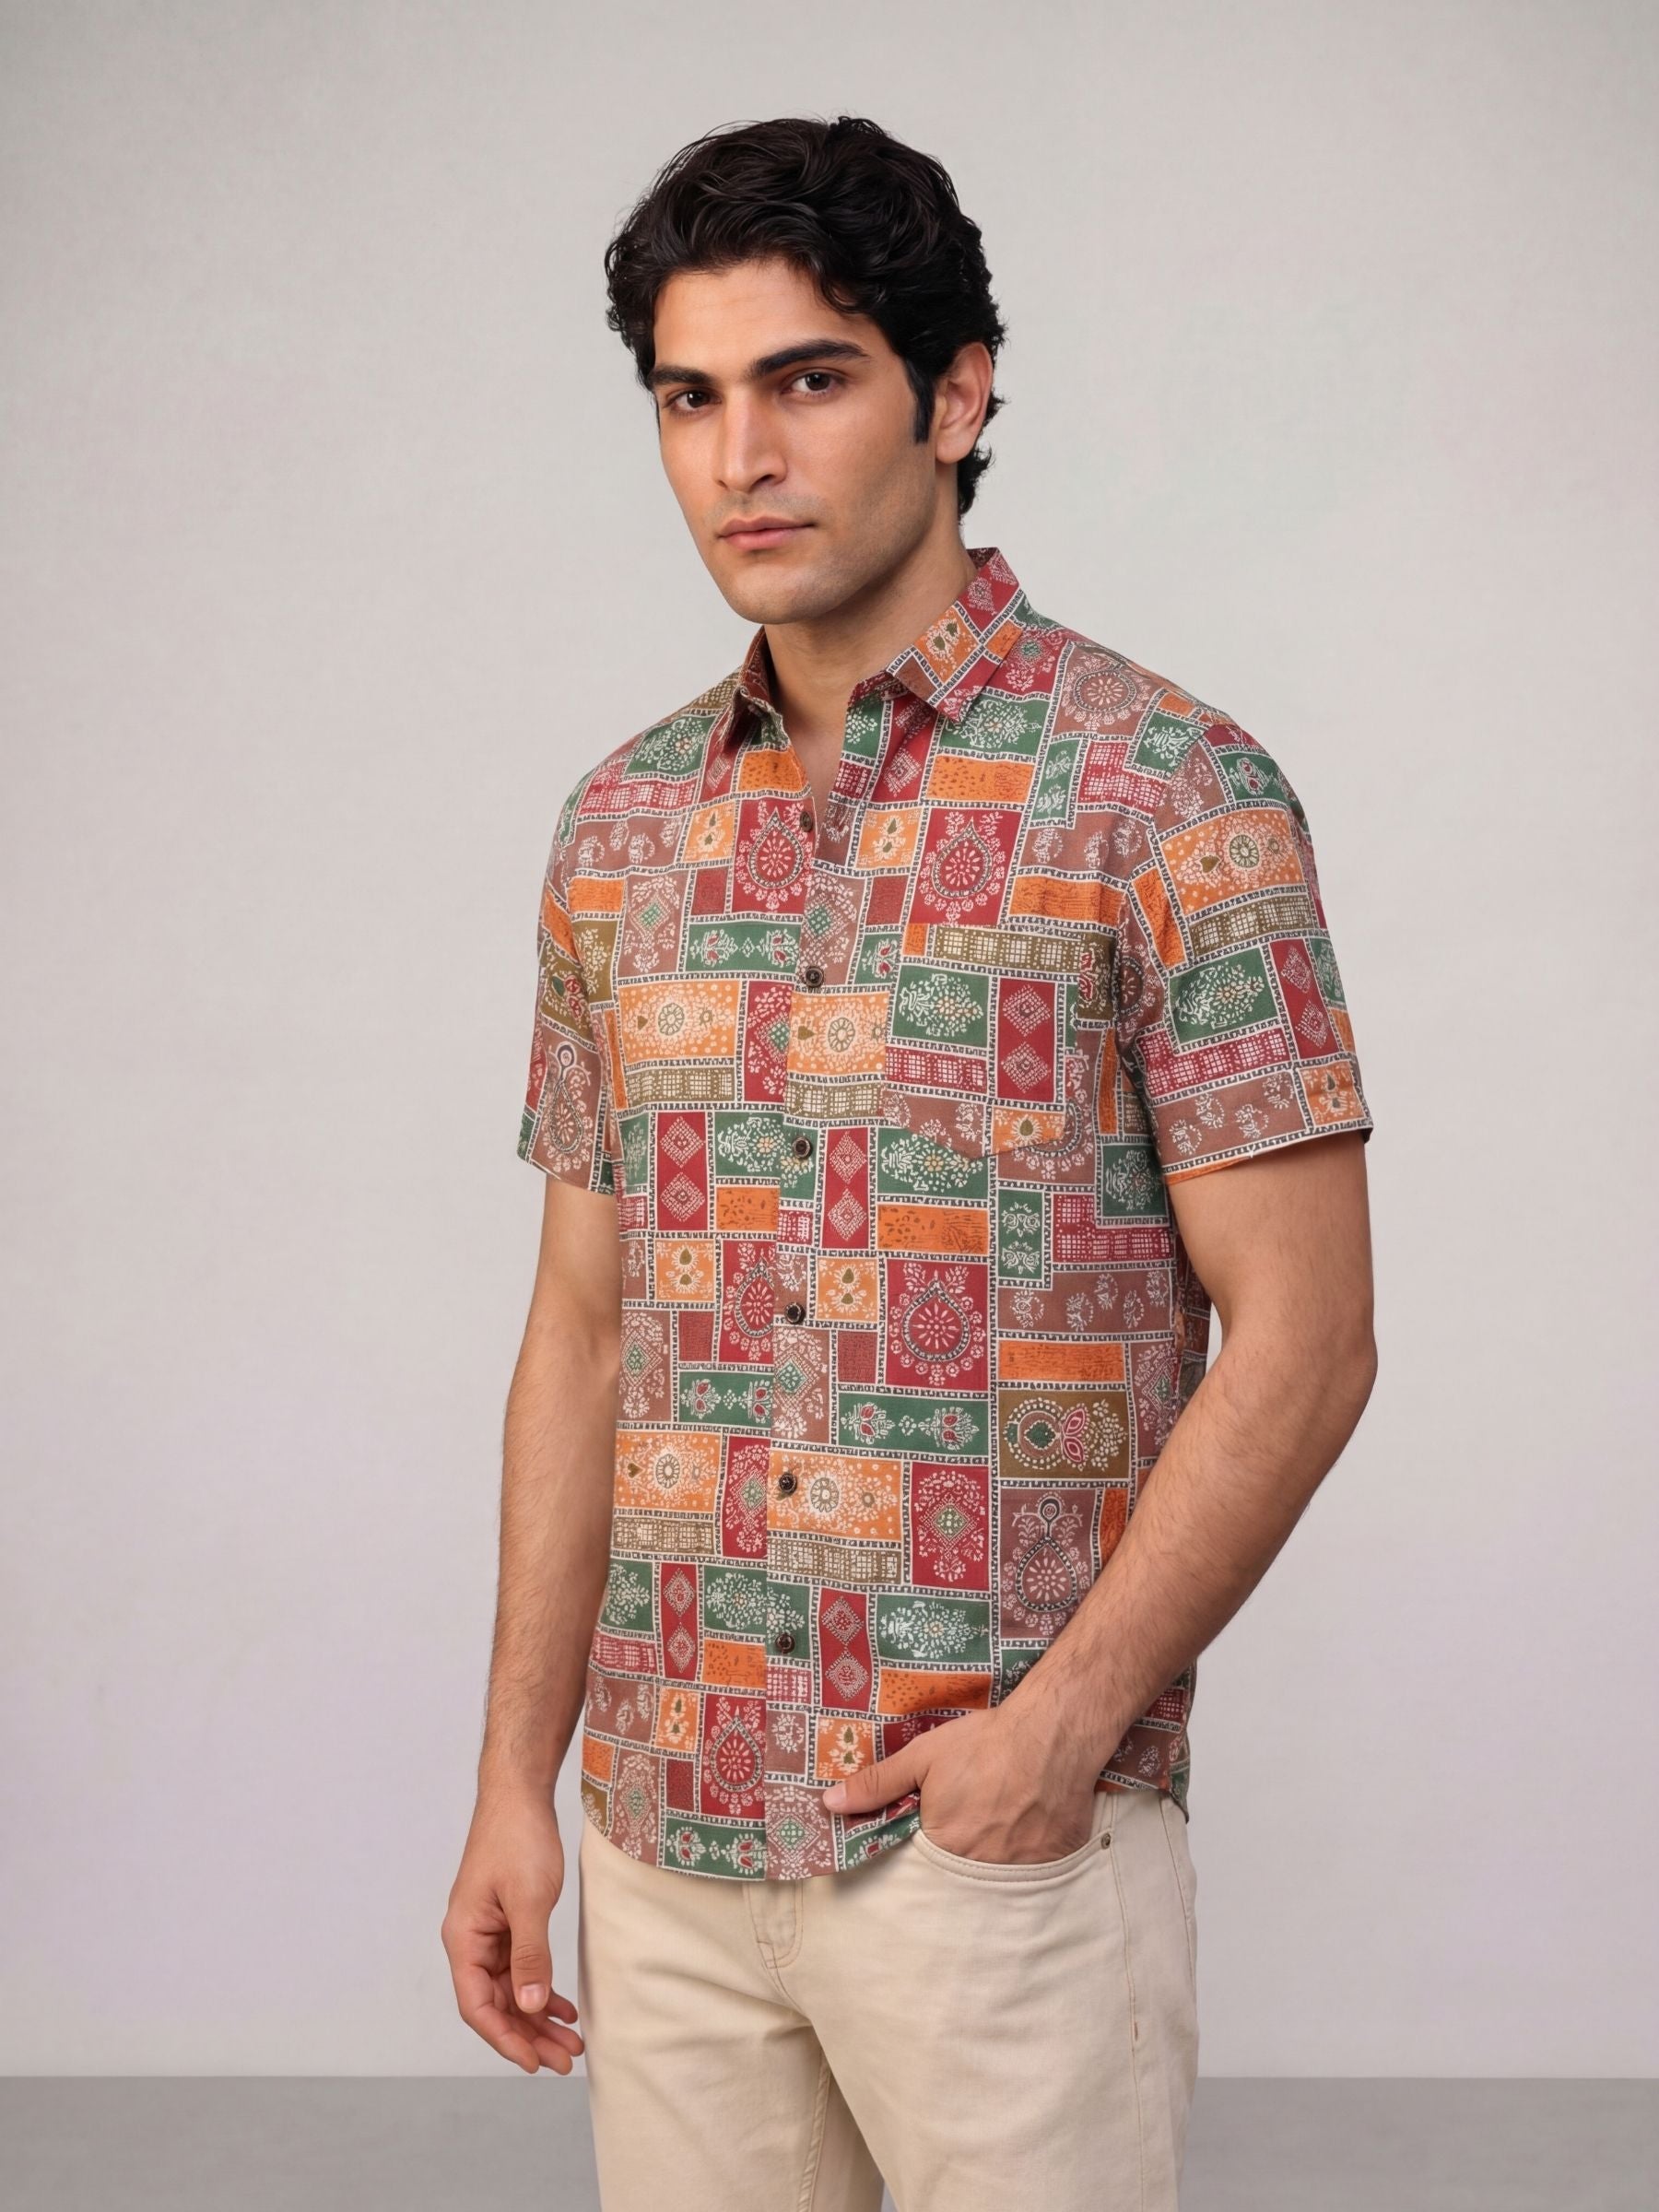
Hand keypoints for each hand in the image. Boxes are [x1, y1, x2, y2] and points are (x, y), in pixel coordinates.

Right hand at [441, 1780, 584, 2074]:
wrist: (520, 1794)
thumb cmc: (518, 1838)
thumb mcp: (529, 1900)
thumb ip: (529, 1955)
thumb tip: (529, 2006)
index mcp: (463, 1938)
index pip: (477, 2005)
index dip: (505, 2038)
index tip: (533, 2063)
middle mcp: (471, 1941)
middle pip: (496, 2003)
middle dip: (528, 2035)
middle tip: (565, 2059)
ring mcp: (489, 1933)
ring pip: (511, 1989)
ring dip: (538, 2016)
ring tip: (571, 2042)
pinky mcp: (507, 1922)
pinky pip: (521, 1968)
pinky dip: (541, 1988)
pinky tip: (564, 2006)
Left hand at [822, 1708, 1096, 1865]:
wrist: (1053, 1733)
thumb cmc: (984, 1744)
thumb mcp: (924, 1756)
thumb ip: (877, 1783)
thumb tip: (829, 1803)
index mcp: (944, 1847)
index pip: (918, 1871)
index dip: (920, 1856)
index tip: (926, 1839)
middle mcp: (980, 1870)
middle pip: (957, 1880)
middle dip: (955, 1862)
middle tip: (965, 1831)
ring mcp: (1019, 1873)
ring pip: (994, 1882)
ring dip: (989, 1864)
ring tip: (994, 1832)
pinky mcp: (1051, 1866)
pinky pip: (1030, 1878)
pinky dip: (1023, 1863)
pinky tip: (1023, 1836)